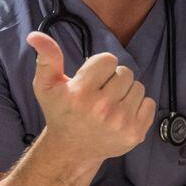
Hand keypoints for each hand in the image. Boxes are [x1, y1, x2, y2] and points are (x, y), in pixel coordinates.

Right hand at [27, 31, 156, 160]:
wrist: (72, 150)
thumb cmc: (60, 113)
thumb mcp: (47, 86)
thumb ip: (47, 58)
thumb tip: (36, 35)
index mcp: (81, 94)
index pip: (108, 60)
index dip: (100, 67)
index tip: (91, 80)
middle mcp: (102, 108)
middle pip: (125, 72)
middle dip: (114, 79)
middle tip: (101, 93)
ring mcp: (121, 122)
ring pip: (138, 87)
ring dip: (126, 92)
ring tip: (111, 103)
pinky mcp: (136, 133)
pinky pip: (150, 103)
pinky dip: (139, 106)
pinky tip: (122, 114)